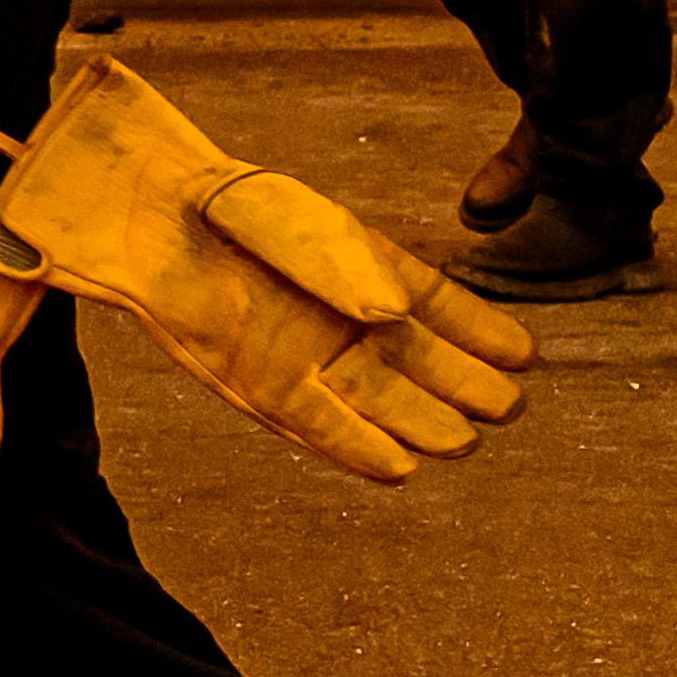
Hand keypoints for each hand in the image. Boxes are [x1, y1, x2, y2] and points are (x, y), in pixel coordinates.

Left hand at [0, 59, 532, 485]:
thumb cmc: (229, 208)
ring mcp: (306, 356)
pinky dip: (353, 446)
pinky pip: (317, 423)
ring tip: (462, 443)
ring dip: (418, 425)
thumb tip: (390, 315)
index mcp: (367, 270)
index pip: (440, 308)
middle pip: (418, 365)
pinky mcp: (262, 384)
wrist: (151, 219)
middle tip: (505, 407)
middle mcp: (345, 321)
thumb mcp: (295, 223)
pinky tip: (398, 468)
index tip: (525, 357)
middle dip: (464, 387)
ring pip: (376, 402)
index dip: (482, 334)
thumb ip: (341, 264)